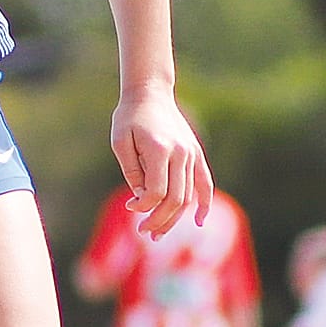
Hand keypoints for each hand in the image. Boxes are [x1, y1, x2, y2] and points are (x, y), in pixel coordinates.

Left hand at [110, 87, 212, 237]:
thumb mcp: (120, 142)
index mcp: (159, 149)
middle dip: (159, 220)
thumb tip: (142, 199)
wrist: (150, 94)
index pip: (157, 191)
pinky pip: (205, 183)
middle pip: (176, 199)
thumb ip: (132, 171)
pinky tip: (199, 221)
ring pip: (189, 196)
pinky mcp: (196, 154)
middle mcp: (180, 153)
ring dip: (175, 218)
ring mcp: (192, 154)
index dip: (143, 206)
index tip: (129, 207)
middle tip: (144, 232)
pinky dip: (203, 203)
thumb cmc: (129, 117)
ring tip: (158, 233)